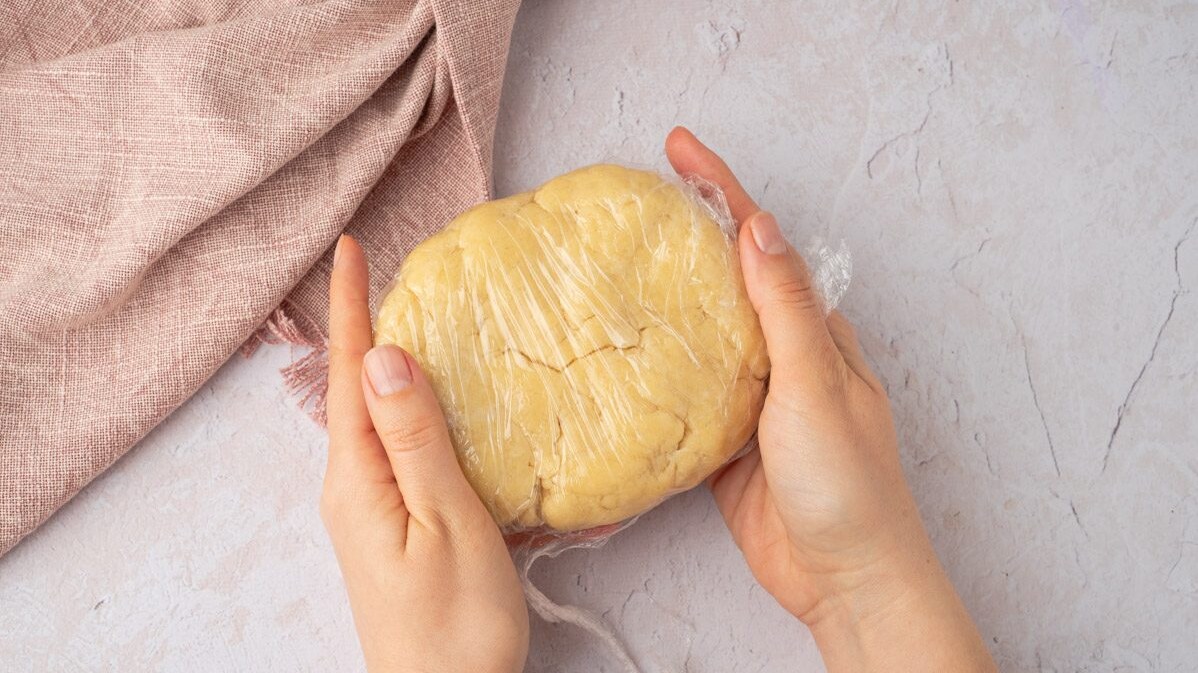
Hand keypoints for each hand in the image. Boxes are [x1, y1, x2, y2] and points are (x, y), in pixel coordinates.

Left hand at [321, 235, 528, 672]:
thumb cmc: (456, 623)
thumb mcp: (446, 522)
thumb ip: (416, 439)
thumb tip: (385, 355)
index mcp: (358, 479)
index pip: (348, 375)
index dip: (349, 309)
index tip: (349, 248)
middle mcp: (351, 488)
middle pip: (350, 390)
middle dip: (361, 324)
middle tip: (379, 268)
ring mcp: (367, 510)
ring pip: (371, 418)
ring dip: (380, 363)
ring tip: (401, 315)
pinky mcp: (390, 526)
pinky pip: (389, 447)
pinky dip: (403, 407)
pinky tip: (424, 399)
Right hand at [665, 128, 995, 671]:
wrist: (844, 578)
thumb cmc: (849, 482)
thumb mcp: (817, 384)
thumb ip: (784, 310)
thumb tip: (757, 228)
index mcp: (813, 331)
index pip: (762, 245)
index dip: (723, 192)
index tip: (680, 149)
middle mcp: (782, 355)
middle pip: (726, 281)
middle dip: (686, 236)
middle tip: (630, 204)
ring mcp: (751, 399)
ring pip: (701, 336)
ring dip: (665, 302)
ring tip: (612, 267)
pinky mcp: (724, 444)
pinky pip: (685, 394)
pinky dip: (657, 372)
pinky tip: (623, 357)